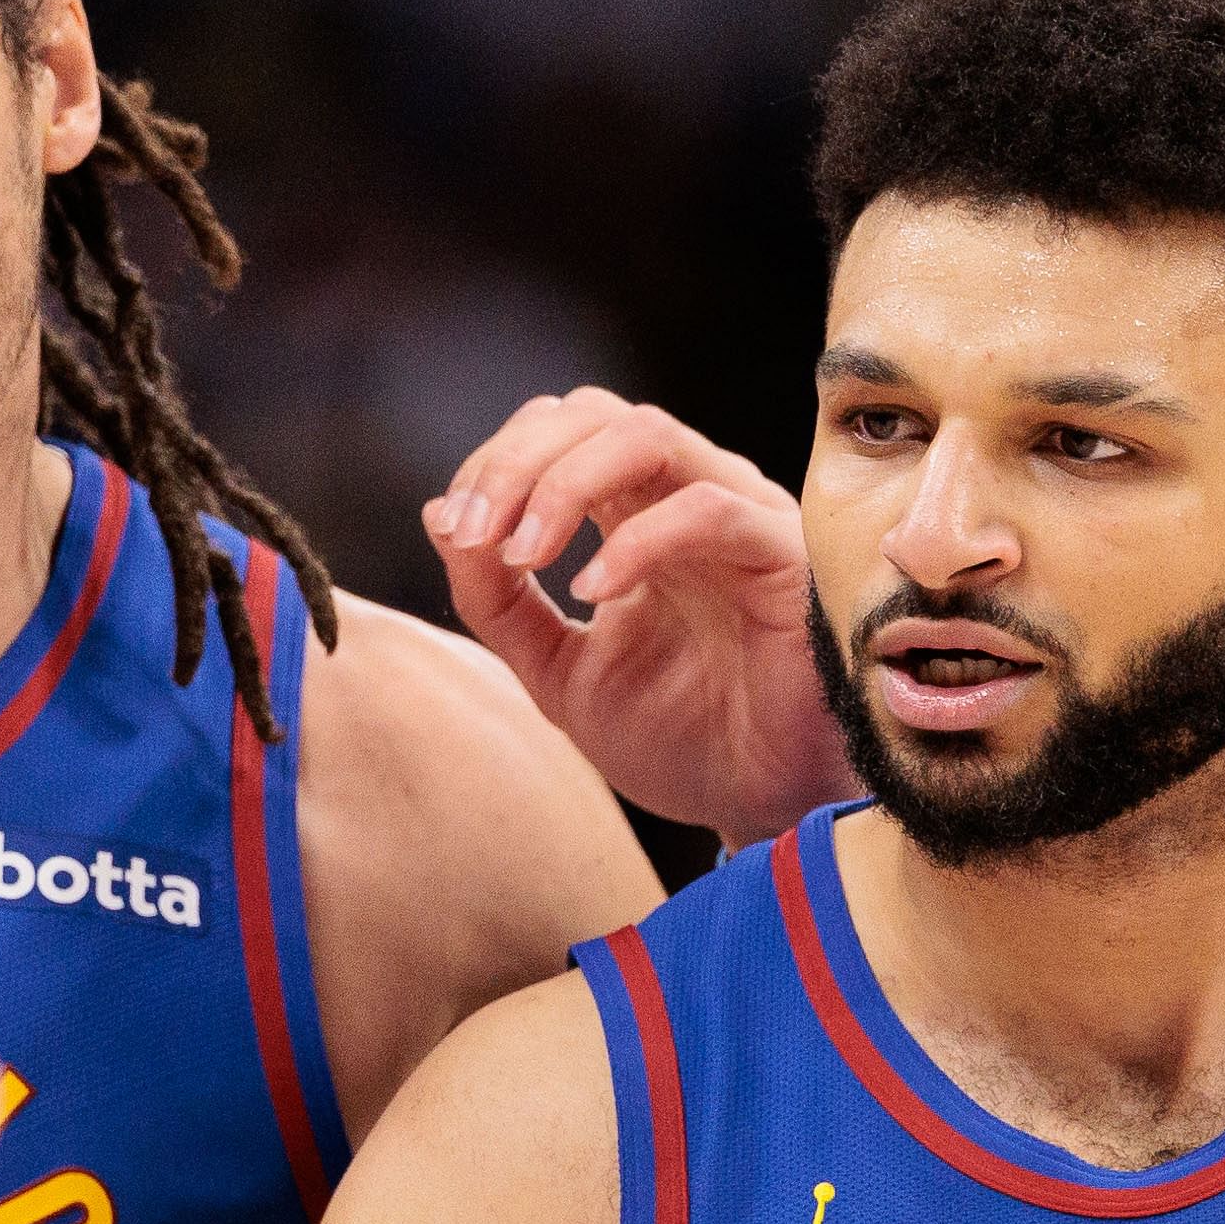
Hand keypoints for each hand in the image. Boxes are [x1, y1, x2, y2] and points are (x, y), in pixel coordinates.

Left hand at [423, 388, 836, 844]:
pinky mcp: (785, 556)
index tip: (456, 532)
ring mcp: (741, 516)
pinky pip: (708, 509)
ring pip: (647, 435)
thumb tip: (439, 515)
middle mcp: (690, 495)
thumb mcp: (557, 671)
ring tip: (522, 554)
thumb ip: (500, 601)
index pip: (560, 431)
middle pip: (594, 414)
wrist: (761, 809)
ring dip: (564, 483)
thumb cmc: (679, 739)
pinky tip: (592, 592)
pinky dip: (637, 540)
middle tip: (475, 533)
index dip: (495, 464)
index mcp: (638, 512)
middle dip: (516, 463)